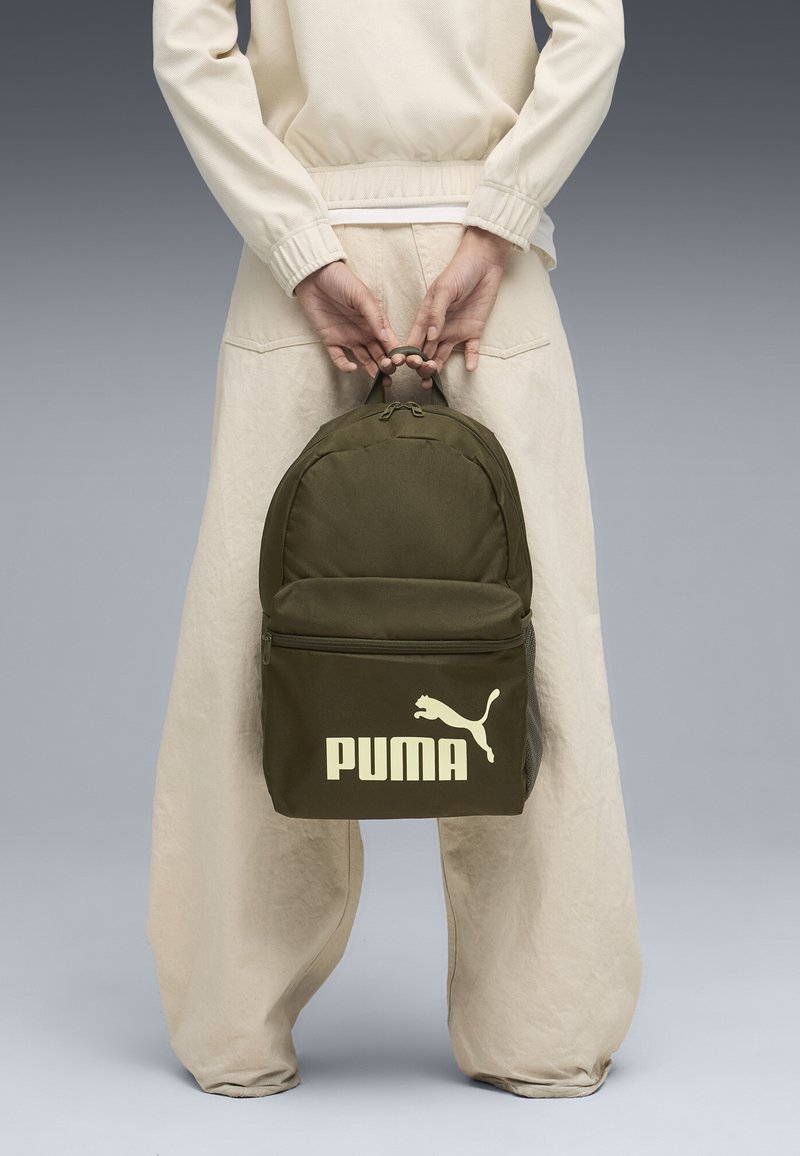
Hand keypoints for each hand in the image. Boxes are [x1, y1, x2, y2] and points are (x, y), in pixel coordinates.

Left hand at [294, 259, 406, 386]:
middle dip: (387, 366)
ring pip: (364, 360)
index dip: (397, 353)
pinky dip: (345, 365)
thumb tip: (387, 339)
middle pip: (379, 354)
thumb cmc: (342, 280)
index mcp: (375, 322)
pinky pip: (339, 358)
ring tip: (379, 381)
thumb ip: (375, 318)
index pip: (390, 342)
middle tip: (390, 375)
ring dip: (372, 371)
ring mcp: (348, 338)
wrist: (313, 275)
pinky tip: (353, 368)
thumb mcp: (362, 296)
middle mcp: (364, 332)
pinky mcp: (330, 340)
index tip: (403, 364)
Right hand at [403, 226, 513, 386]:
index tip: (404, 366)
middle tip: (421, 376)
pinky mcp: (473, 331)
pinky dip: (471, 359)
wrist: (483, 262)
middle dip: (421, 365)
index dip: (408, 353)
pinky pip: (471, 350)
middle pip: (426, 351)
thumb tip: (430, 337)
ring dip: (438, 368)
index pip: (414, 338)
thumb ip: (436, 313)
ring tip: (432, 382)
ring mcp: (455, 330)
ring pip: (443, 355)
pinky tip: (470, 368)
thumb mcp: (444, 290)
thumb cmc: (459, 271)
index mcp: (426, 316)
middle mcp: (438, 327)